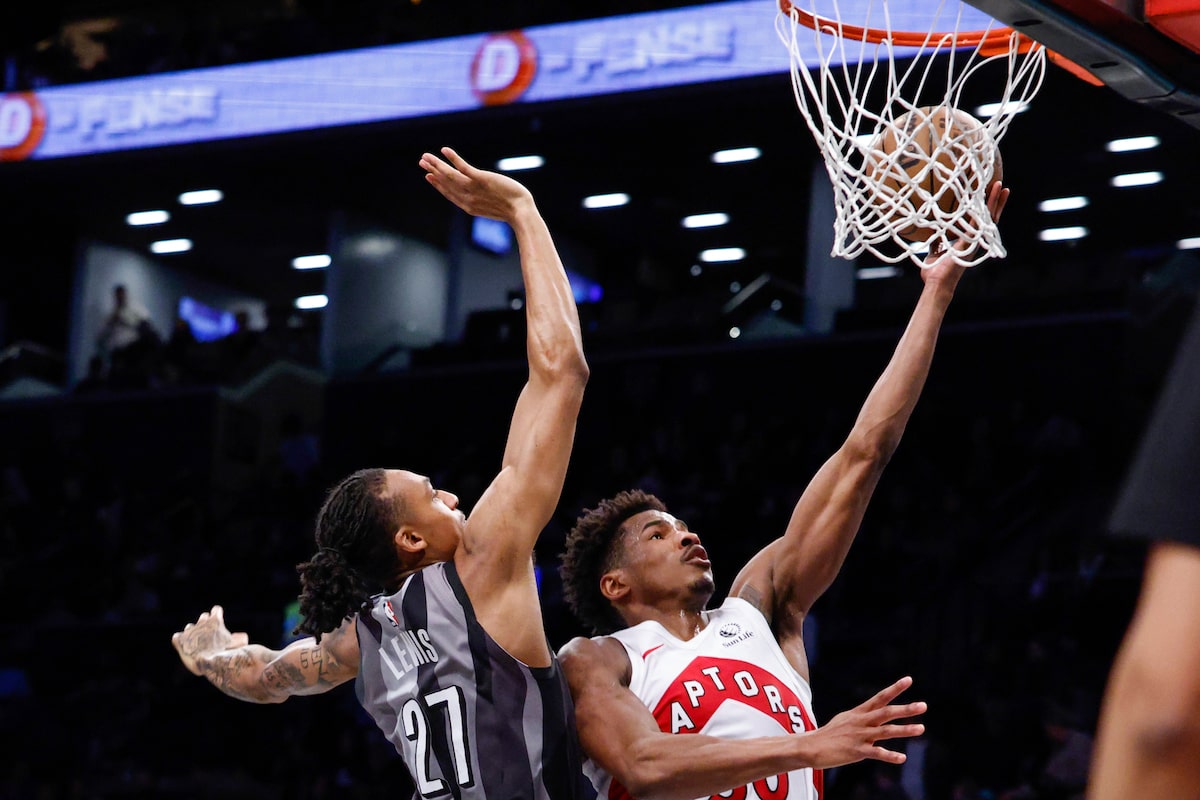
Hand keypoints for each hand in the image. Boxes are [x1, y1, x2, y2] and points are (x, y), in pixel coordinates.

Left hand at [172, 604, 248, 674]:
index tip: (219, 623)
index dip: (218, 615)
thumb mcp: (240, 643)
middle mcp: (202, 622)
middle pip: (203, 617)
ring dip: (193, 633)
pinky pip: (177, 638)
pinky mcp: (180, 641)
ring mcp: (190, 631)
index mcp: (216, 620)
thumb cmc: (228, 653)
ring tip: (197, 644)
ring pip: (190, 628)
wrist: (211, 662)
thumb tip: (240, 636)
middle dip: (206, 624)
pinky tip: (185, 648)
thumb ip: (240, 638)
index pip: (216, 610)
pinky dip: (180, 641)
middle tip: (209, 635)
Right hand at [420, 147, 534, 222]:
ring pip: (450, 175)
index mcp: (469, 206)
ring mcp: (473, 188)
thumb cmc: (513, 210)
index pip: (449, 193)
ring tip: (426, 156)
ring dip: (436, 164)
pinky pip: (463, 167)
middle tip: (422, 161)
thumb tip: (486, 197)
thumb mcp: (494, 207)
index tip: (429, 176)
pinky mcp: (481, 179)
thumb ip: (485, 201)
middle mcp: (467, 198)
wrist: (521, 212)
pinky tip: (444, 150)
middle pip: (446, 183)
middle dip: (433, 171)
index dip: (438, 184)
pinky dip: (453, 158)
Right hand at [798, 676, 926, 768]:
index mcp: (859, 713)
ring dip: (904, 730)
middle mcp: (862, 722)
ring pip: (886, 731)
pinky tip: (902, 758)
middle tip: (923, 705)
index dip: (895, 689)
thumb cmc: (829, 734)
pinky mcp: (857, 751)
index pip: (880, 697)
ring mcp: (860, 736)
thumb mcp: (845, 720)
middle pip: (886, 712)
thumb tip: (872, 712)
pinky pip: (877, 753)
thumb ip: (861, 717)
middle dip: (906, 709)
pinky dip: (890, 756)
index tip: (909, 680)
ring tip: (921, 729)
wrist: (811, 747)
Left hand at [922, 180, 1009, 280]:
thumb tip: (932, 232)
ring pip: (988, 216)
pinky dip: (986, 207)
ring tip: (1001, 185)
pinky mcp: (972, 240)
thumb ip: (937, 242)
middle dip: (995, 201)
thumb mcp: (935, 252)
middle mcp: (974, 240)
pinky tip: (990, 196)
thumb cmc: (935, 272)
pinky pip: (980, 220)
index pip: (979, 222)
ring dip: (995, 200)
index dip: (985, 209)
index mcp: (967, 242)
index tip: (988, 196)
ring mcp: (975, 240)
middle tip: (1000, 185)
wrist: (937, 283)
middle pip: (988, 217)